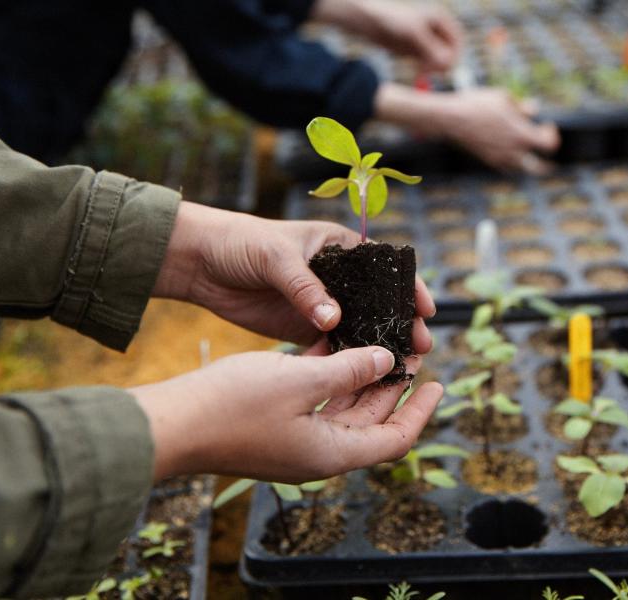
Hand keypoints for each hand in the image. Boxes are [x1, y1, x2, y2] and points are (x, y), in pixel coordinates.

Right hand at [133, 345, 442, 481]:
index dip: (420, 412)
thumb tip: (386, 362)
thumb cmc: (234, 405)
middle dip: (392, 386)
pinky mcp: (275, 423)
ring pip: (342, 407)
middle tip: (409, 351)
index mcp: (331, 453)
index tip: (437, 382)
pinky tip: (335, 340)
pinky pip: (314, 399)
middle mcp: (318, 452)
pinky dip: (329, 374)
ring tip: (378, 340)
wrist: (173, 422)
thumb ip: (349, 370)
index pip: (394, 440)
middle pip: (371, 421)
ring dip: (361, 376)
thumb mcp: (301, 380)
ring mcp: (295, 439)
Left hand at [153, 202, 435, 348]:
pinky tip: (366, 375)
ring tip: (401, 366)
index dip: (408, 287)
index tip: (425, 309)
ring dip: (380, 345)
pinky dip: (350, 359)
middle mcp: (339, 278)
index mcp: (340, 248)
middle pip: (379, 303)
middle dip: (401, 323)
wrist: (201, 263)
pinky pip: (334, 346)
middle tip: (419, 347)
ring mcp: (323, 305)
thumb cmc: (242, 244)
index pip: (384, 268)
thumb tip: (333, 321)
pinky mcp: (305, 328)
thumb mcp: (276, 258)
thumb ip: (305, 288)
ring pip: (361, 327)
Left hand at [312, 0, 462, 72]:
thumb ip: (432, 49)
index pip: (458, 41)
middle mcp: (437, 30)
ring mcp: (428, 42)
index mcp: (441, 19)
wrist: (370, 23)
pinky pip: (428, 65)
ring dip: (433, 69)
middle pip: (451, 53)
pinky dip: (425, 70)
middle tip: (429, 72)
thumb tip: (447, 64)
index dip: (454, 55)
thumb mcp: (414, 35)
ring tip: (421, 71)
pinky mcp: (417, 51)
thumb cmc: (392, 21)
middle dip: (443, 63)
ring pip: (439, 61)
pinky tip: (417, 72)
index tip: (444, 66)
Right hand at [436, 89, 559, 173]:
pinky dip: (512, 162)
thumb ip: (523, 107)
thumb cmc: (478, 104)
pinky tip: (510, 150)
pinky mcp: (488, 161)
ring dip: (528, 161)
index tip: (547, 125)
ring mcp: (499, 159)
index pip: (549, 145)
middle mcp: (512, 152)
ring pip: (521, 169)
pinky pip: (506, 167)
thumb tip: (534, 110)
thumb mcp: (504, 98)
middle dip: (546, 163)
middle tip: (548, 156)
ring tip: (526, 149)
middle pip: (539, 168)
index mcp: (521, 135)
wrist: (451, 119)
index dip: (552, 135)